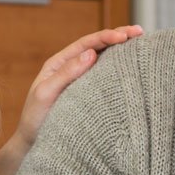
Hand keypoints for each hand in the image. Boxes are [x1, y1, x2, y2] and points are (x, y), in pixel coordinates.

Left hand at [0, 25, 143, 173]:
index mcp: (59, 63)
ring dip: (121, 51)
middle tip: (140, 32)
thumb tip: (91, 53)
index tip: (124, 36)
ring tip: (141, 44)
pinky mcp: (88, 95)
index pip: (86, 44)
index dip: (106, 36)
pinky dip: (119, 70)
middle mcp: (70, 68)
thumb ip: (66, 74)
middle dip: (118, 37)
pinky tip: (132, 68)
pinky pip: (105, 78)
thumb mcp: (46, 94)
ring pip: (103, 60)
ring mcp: (80, 81)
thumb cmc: (35, 119)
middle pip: (98, 47)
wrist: (32, 142)